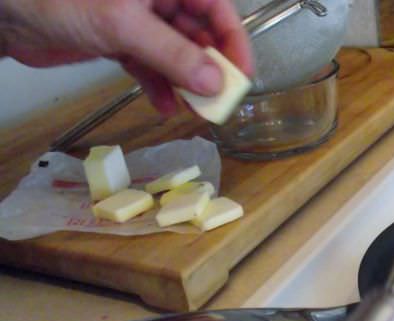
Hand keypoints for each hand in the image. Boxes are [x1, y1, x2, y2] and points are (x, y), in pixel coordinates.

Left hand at [0, 0, 253, 114]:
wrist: (7, 11)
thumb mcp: (125, 25)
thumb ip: (173, 55)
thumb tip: (214, 83)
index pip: (217, 8)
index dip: (234, 42)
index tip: (242, 77)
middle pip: (200, 32)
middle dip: (210, 68)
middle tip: (219, 101)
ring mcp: (139, 17)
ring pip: (177, 52)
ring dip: (187, 82)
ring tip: (195, 110)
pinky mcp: (121, 39)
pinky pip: (151, 64)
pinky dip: (159, 86)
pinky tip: (165, 107)